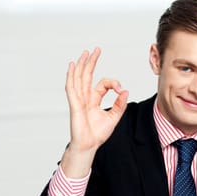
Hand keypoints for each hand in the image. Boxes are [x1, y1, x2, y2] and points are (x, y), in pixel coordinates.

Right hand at [62, 47, 128, 176]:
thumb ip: (119, 104)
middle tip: (96, 50)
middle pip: (87, 75)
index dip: (113, 83)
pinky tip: (72, 66)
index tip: (121, 89)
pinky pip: (71, 87)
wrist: (89, 145)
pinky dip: (71, 76)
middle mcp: (85, 97)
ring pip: (79, 78)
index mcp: (94, 100)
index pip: (103, 84)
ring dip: (82, 65)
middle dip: (91, 62)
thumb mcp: (114, 117)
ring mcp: (79, 100)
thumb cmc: (98, 134)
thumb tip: (125, 91)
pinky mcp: (74, 104)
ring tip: (85, 53)